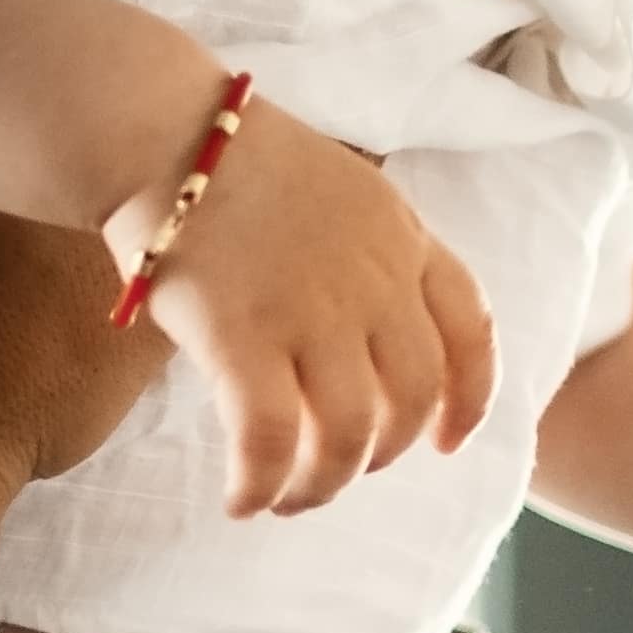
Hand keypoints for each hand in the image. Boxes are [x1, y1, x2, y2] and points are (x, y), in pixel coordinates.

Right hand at [132, 105, 495, 517]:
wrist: (161, 131)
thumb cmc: (230, 161)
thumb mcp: (338, 190)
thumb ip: (365, 258)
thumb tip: (356, 341)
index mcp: (400, 236)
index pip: (471, 328)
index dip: (471, 399)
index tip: (446, 442)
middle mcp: (372, 277)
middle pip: (414, 396)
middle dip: (384, 452)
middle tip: (339, 469)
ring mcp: (311, 308)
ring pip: (350, 433)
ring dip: (322, 485)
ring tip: (287, 500)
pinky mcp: (242, 335)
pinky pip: (270, 440)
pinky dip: (261, 485)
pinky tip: (241, 501)